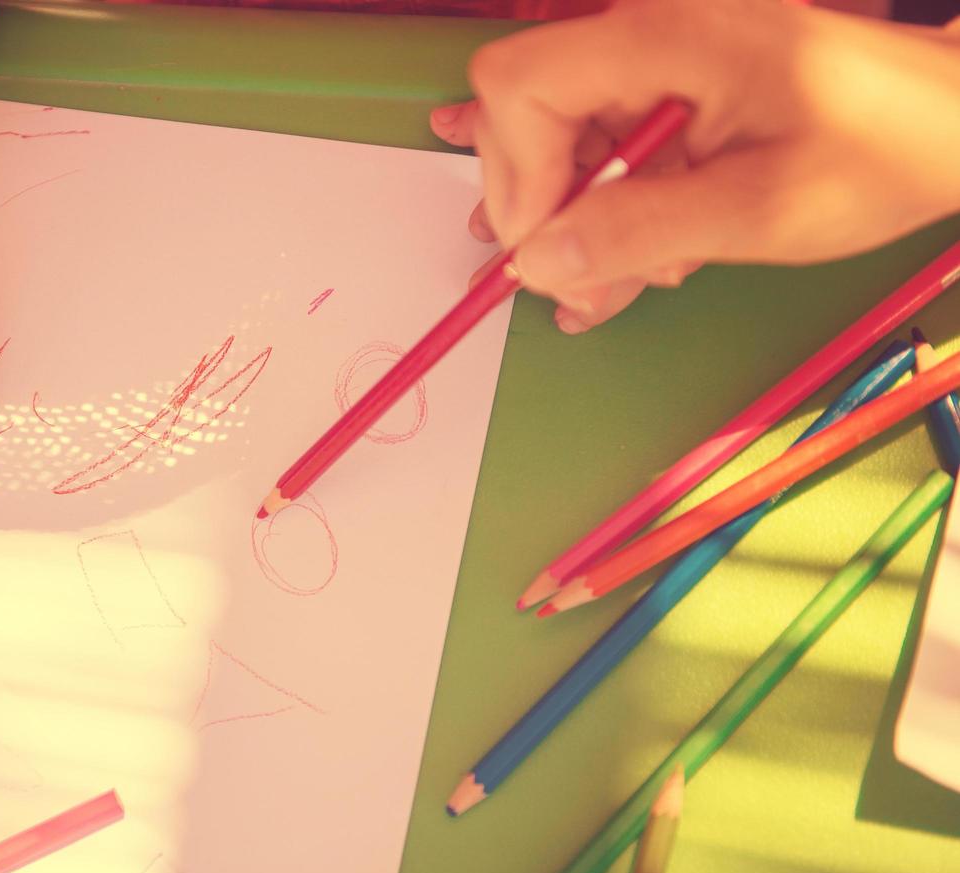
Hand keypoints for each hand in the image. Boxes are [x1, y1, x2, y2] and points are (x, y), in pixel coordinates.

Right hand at [430, 0, 959, 333]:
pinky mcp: (670, 82)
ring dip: (579, 217)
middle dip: (540, 206)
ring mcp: (657, 54)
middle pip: (523, 110)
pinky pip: (603, 143)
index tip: (549, 247)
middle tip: (581, 283)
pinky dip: (611, 204)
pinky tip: (646, 248)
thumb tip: (535, 261)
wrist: (956, 123)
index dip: (516, 173)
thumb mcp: (759, 211)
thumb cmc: (883, 153)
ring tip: (636, 273)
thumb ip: (637, 232)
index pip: (519, 83)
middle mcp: (649, 29)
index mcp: (666, 34)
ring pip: (558, 138)